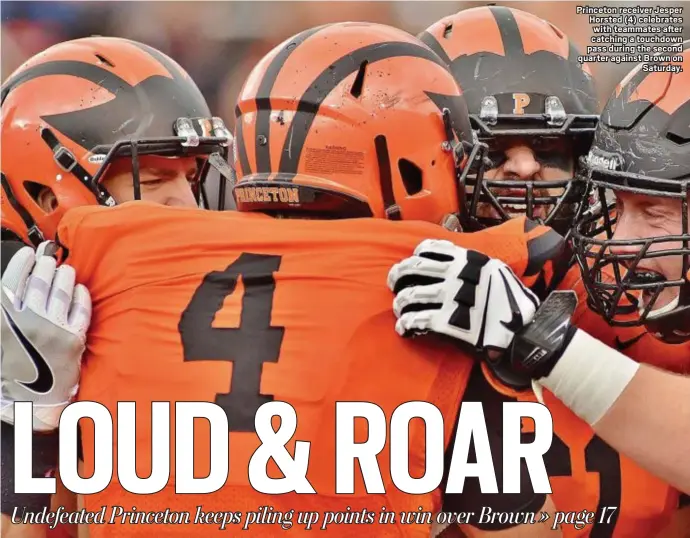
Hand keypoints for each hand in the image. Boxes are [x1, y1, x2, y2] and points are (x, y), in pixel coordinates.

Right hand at [1, 242, 90, 430]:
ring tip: (64, 269)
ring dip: (64, 275)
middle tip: (49, 258)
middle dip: (45, 265)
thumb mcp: (0, 337)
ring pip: (61, 291)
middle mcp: (29, 322)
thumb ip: (5, 312)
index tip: (29, 253)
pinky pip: (81, 309)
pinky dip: (80, 294)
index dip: (22, 262)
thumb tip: (16, 286)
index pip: (12, 280)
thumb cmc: (11, 370)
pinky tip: (79, 288)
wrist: (29, 402)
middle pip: (39, 281)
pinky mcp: (74, 339)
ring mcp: (53, 329)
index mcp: (5, 320)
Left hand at [388, 239, 539, 354]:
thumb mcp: (496, 272)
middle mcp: (457, 274)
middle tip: (393, 284)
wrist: (524, 330)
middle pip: (413, 268)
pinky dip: (406, 324)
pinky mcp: (448, 321)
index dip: (414, 256)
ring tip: (399, 310)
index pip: (430, 249)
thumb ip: (473, 266)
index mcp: (468, 259)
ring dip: (400, 303)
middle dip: (397, 275)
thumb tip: (450, 264)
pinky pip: (417, 320)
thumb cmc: (511, 303)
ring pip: (410, 295)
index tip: (409, 264)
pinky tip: (404, 329)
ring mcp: (451, 297)